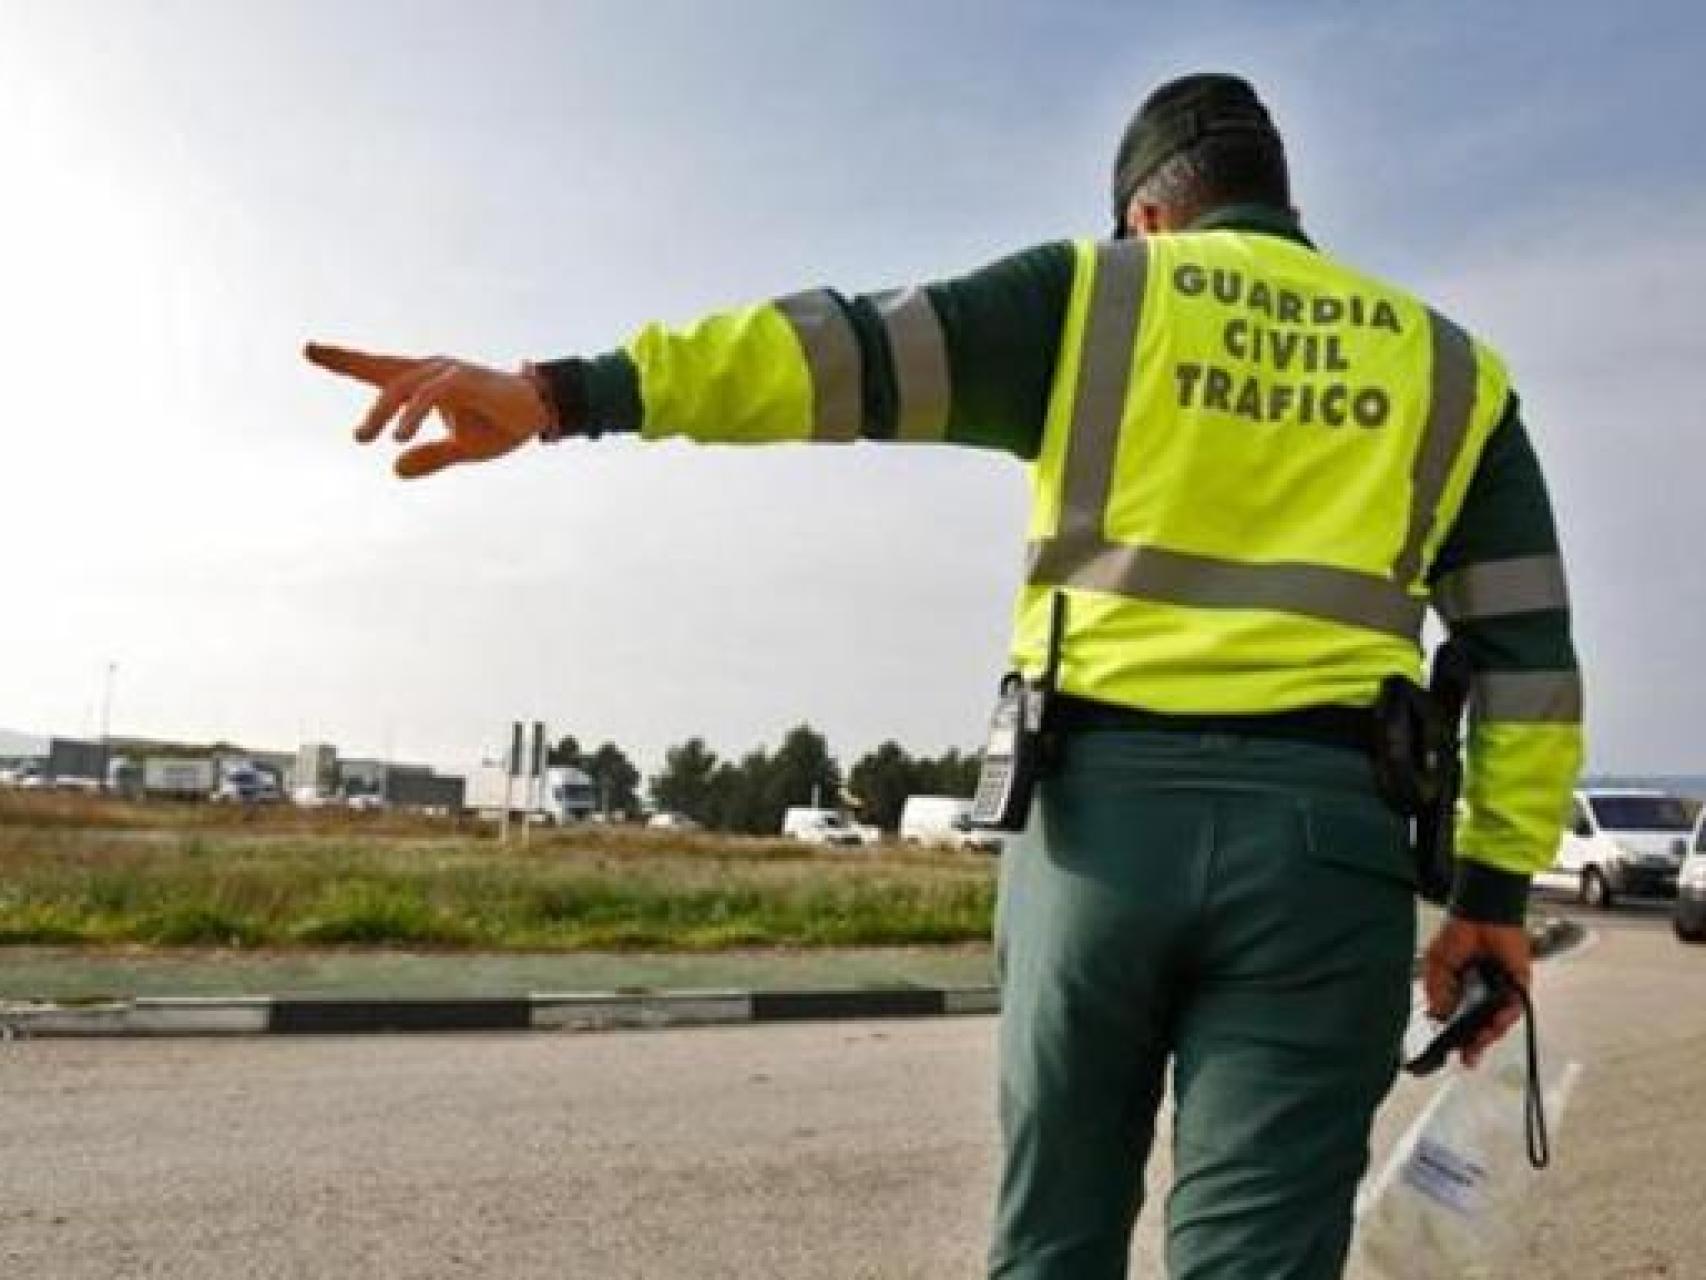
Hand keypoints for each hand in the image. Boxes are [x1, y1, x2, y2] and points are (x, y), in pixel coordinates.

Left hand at [305, 343, 553, 478]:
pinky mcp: (463, 379)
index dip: (345, 361)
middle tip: (308, 352)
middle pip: (380, 366)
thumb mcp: (462, 448)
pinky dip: (411, 414)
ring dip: (379, 413)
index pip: (379, 370)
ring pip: (400, 385)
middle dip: (345, 360)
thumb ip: (430, 456)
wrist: (540, 414)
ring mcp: (446, 372)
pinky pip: (428, 395)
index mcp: (426, 384)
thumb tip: (394, 470)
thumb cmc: (501, 425)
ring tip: (362, 438)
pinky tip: (398, 436)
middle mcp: (431, 371)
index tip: (310, 350)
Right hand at [1421, 916, 1530, 1067]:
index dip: (1456, 1037)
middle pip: (1482, 1027)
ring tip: (1479, 1041)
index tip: (1450, 1051)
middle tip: (1468, 1057)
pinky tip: (1495, 1021)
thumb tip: (1438, 1016)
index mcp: (1462, 991)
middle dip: (1475, 1045)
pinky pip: (1515, 1006)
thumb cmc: (1459, 933)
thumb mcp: (1437, 965)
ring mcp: (1502, 991)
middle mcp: (1483, 994)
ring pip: (1500, 1021)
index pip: (1460, 1021)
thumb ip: (1437, 991)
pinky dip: (1506, 1016)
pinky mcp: (1519, 985)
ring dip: (1490, 1033)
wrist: (1480, 914)